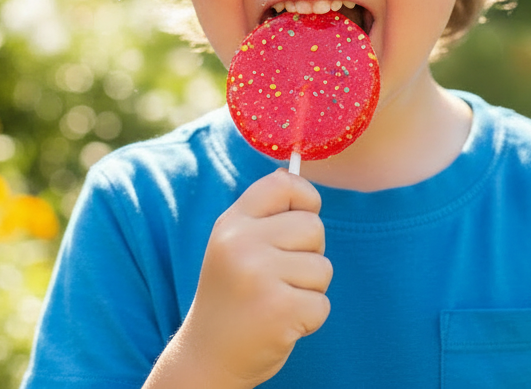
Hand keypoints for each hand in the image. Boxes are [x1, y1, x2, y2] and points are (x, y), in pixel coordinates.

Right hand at [146, 169, 332, 388]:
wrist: (208, 357)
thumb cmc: (232, 295)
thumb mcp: (233, 245)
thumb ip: (262, 212)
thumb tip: (295, 172)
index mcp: (231, 224)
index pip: (284, 184)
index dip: (305, 198)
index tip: (299, 218)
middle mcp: (241, 244)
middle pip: (313, 227)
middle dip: (309, 253)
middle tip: (280, 276)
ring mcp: (260, 276)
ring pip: (322, 267)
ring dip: (309, 289)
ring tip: (276, 300)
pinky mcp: (280, 310)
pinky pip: (322, 303)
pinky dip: (309, 318)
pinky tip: (281, 323)